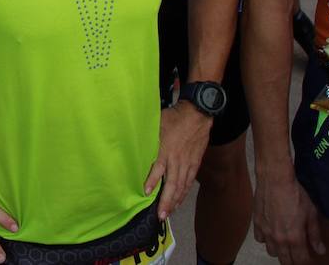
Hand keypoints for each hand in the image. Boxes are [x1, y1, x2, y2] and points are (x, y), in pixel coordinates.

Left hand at [144, 103, 211, 218]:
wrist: (197, 114)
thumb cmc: (174, 118)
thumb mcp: (156, 123)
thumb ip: (146, 136)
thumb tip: (130, 140)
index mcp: (166, 148)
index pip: (159, 167)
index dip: (152, 179)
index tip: (146, 191)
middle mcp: (177, 159)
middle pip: (172, 183)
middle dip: (166, 201)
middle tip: (160, 215)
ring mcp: (187, 163)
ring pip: (181, 186)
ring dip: (175, 201)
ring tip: (168, 213)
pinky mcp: (194, 164)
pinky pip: (188, 182)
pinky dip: (183, 193)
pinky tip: (179, 201)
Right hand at [254, 172, 325, 264]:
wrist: (275, 180)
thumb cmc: (295, 194)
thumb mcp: (311, 213)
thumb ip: (315, 234)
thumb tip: (320, 250)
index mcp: (295, 238)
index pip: (300, 261)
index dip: (305, 262)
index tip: (307, 258)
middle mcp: (279, 239)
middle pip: (285, 261)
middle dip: (292, 261)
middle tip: (297, 255)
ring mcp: (266, 232)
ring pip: (272, 252)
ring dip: (279, 250)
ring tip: (284, 243)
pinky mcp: (256, 223)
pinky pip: (260, 239)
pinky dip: (265, 239)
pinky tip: (271, 232)